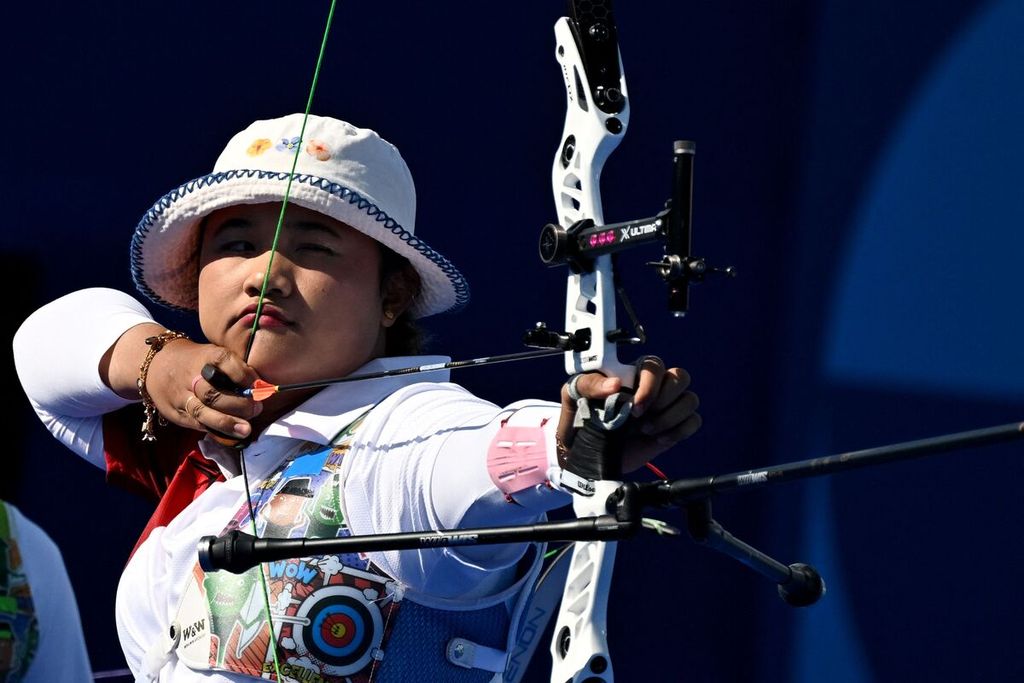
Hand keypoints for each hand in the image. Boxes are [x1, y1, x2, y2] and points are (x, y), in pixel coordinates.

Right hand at [146, 339, 262, 438]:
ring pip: (203, 412)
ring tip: (245, 430)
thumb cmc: (198, 361)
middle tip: (256, 409)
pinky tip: (232, 437)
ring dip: (226, 422)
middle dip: (238, 404)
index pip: (225, 361)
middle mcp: (191, 377)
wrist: (157, 365)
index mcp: (205, 356)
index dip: (244, 375)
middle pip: (213, 392)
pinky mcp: (176, 413)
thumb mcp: (213, 354)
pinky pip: (197, 425)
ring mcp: (181, 397)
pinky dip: (216, 432)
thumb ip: (235, 368)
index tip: (260, 386)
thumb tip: (262, 387)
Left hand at [557, 356, 700, 473]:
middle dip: (664, 399)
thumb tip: (614, 384)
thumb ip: (589, 384)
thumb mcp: (573, 396)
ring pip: (690, 399)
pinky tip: (658, 438)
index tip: (634, 406)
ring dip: (671, 417)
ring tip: (647, 430)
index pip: (655, 365)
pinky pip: (693, 421)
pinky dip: (679, 431)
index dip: (650, 384)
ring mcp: (664, 408)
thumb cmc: (579, 420)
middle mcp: (652, 388)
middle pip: (680, 377)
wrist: (583, 454)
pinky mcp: (672, 428)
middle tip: (640, 418)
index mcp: (631, 374)